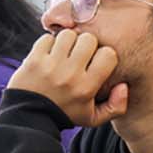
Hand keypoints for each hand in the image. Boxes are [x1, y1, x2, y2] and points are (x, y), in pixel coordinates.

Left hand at [7, 30, 129, 127]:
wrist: (29, 118)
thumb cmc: (65, 114)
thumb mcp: (94, 118)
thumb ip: (116, 106)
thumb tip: (124, 85)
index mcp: (86, 87)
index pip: (108, 55)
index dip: (105, 55)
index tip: (97, 62)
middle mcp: (70, 74)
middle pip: (89, 39)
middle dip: (87, 45)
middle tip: (80, 55)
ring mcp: (50, 65)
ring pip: (68, 34)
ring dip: (68, 41)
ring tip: (65, 53)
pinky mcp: (34, 59)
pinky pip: (47, 38)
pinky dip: (50, 43)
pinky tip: (50, 54)